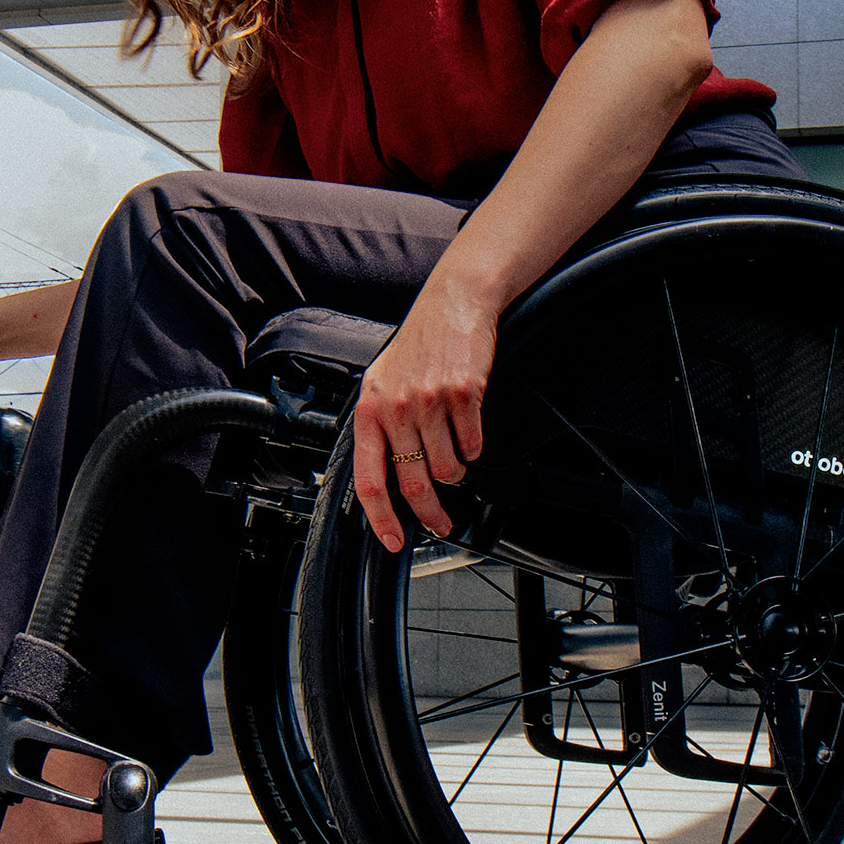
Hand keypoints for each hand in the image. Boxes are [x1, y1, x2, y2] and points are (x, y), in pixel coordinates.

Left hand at [347, 283, 492, 551]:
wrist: (453, 303)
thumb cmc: (419, 344)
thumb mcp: (383, 383)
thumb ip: (381, 428)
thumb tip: (385, 476)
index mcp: (371, 409)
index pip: (370, 479)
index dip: (380, 518)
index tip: (393, 540)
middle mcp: (397, 407)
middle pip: (413, 483)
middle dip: (430, 514)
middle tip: (440, 524)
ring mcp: (430, 401)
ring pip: (447, 468)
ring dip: (454, 472)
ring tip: (454, 455)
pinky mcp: (463, 394)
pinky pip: (473, 444)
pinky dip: (474, 447)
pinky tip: (468, 430)